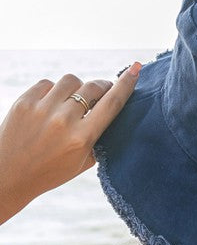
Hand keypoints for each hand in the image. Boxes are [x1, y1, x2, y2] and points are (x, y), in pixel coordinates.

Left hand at [0, 63, 140, 220]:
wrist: (9, 175)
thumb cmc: (50, 172)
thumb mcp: (83, 163)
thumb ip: (98, 138)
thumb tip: (110, 110)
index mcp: (81, 138)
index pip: (111, 104)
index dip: (126, 84)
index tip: (135, 69)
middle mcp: (63, 121)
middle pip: (92, 88)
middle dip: (100, 87)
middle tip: (101, 93)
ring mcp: (42, 109)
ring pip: (71, 81)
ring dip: (76, 88)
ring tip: (72, 102)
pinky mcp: (24, 102)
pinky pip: (47, 84)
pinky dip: (53, 91)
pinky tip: (51, 105)